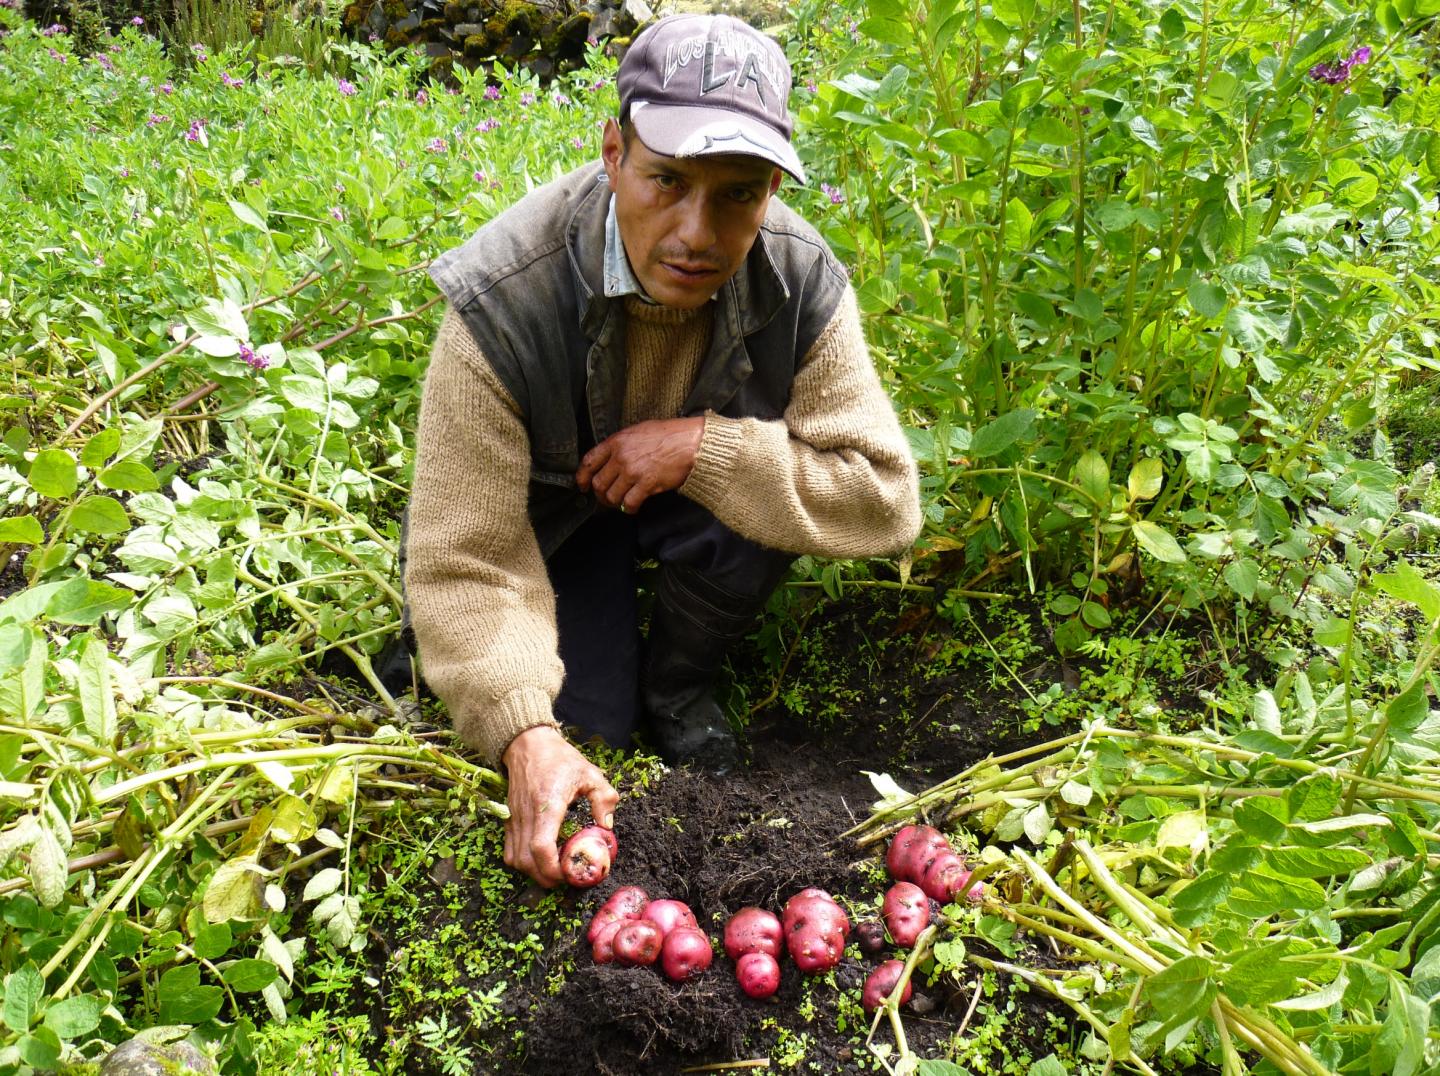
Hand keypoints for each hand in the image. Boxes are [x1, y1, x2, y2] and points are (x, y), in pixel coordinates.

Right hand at [501, 725, 619, 887]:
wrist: (527, 744)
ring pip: (515, 859)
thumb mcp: (589, 772)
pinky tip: (540, 860)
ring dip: (534, 872)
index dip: (552, 868)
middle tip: (567, 877)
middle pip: (526, 861)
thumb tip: (607, 827)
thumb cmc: (559, 758)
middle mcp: (526, 815)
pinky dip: (523, 863)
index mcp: (547, 803)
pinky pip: (509, 851)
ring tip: (555, 870)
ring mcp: (514, 818)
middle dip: (546, 877)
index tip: (569, 873)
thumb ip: (603, 798)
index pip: (540, 846)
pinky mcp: (509, 819)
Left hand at [576, 417, 704, 512]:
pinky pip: (629, 503)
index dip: (582, 477)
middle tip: (606, 499)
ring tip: (621, 503)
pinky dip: (629, 509)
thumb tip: (609, 461)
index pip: (589, 461)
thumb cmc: (668, 435)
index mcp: (617, 441)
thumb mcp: (638, 432)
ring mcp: (633, 471)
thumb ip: (620, 445)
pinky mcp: (647, 484)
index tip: (583, 486)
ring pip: (611, 496)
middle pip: (598, 483)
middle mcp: (621, 456)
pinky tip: (633, 507)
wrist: (690, 442)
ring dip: (614, 503)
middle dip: (600, 495)